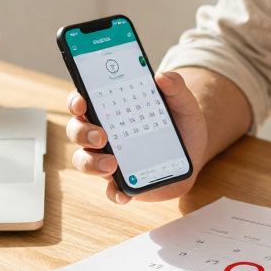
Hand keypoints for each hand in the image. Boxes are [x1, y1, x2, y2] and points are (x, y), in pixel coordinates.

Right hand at [65, 71, 208, 204]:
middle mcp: (103, 133)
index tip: (82, 102)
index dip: (76, 101)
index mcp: (111, 109)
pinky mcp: (123, 181)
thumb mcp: (183, 103)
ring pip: (84, 161)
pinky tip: (124, 193)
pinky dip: (114, 192)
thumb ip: (176, 87)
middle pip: (77, 131)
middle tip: (101, 137)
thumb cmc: (181, 123)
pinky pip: (111, 190)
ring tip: (111, 165)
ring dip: (91, 163)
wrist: (194, 153)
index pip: (83, 101)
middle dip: (82, 133)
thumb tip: (162, 77)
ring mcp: (110, 158)